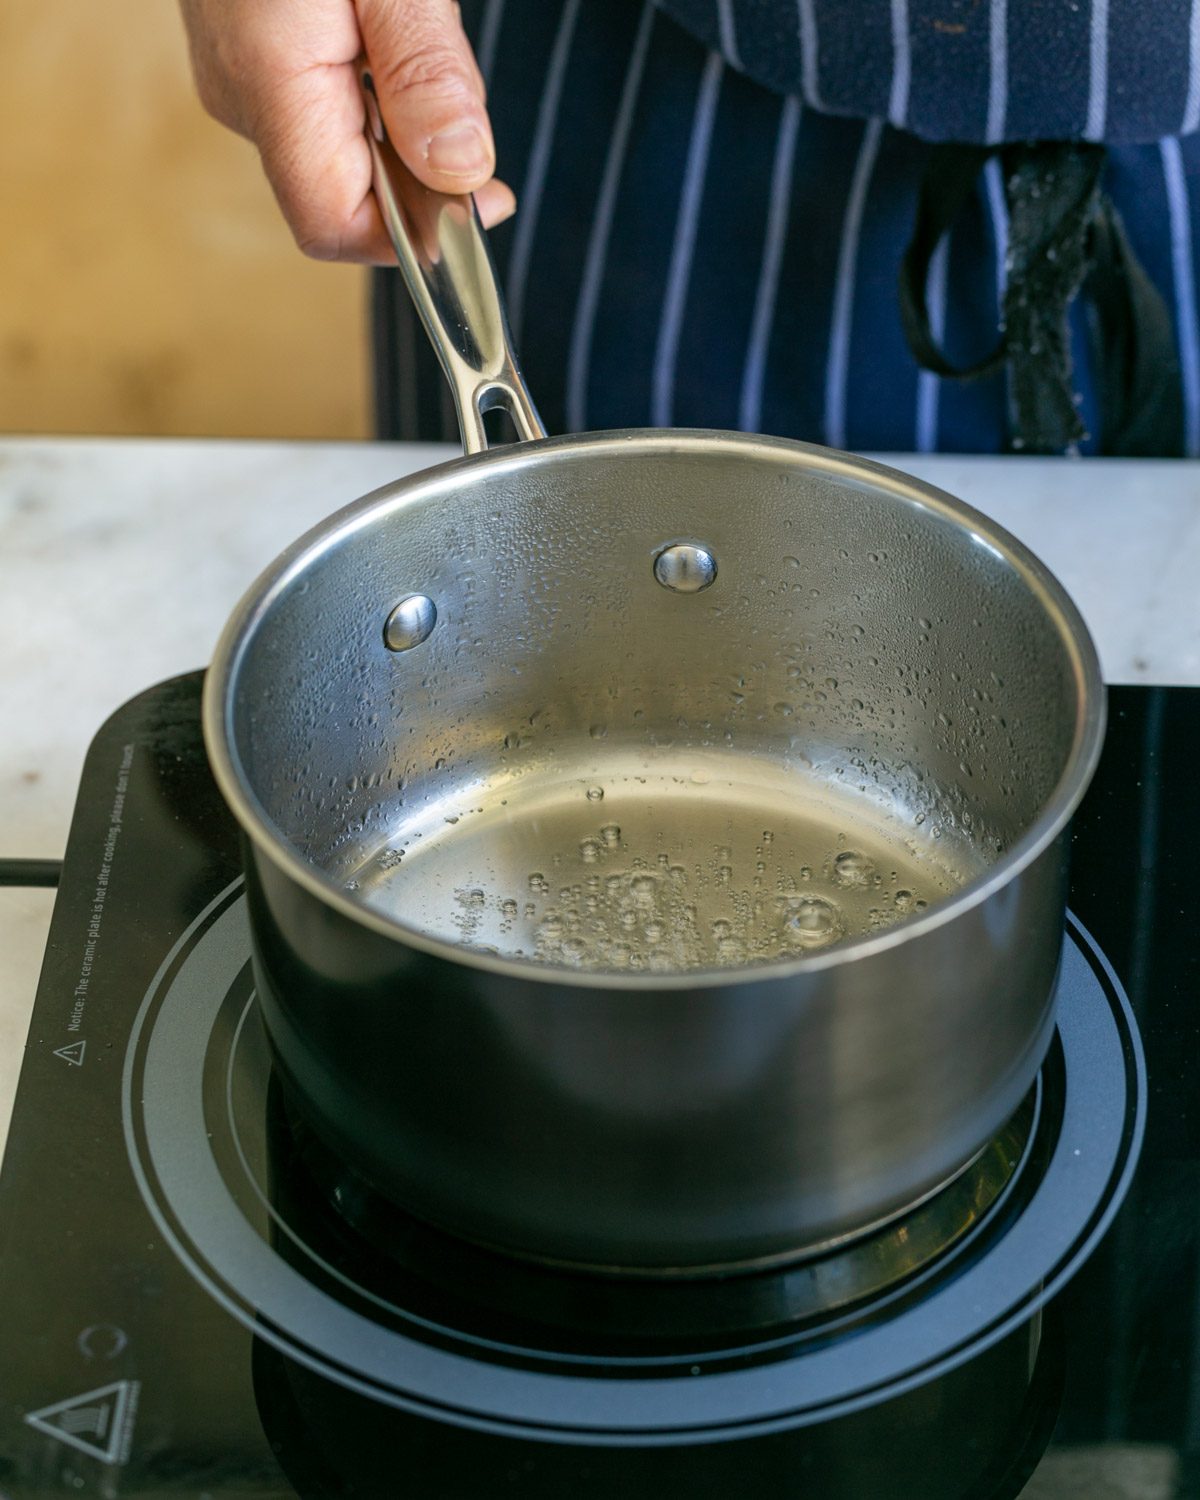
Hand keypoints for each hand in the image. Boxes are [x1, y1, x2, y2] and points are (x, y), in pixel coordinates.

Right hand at [179, 0, 515, 262]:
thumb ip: (424, 70)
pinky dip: (378, 90)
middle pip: (348, 193)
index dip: (411, 238)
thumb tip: (461, 170)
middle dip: (420, 166)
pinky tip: (389, 31)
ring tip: (412, 28)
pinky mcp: (251, 58)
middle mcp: (244, 96)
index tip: (483, 203)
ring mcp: (240, 78)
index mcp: (269, 79)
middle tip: (455, 82)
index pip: (333, 225)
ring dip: (404, 120)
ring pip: (344, 150)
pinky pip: (327, 108)